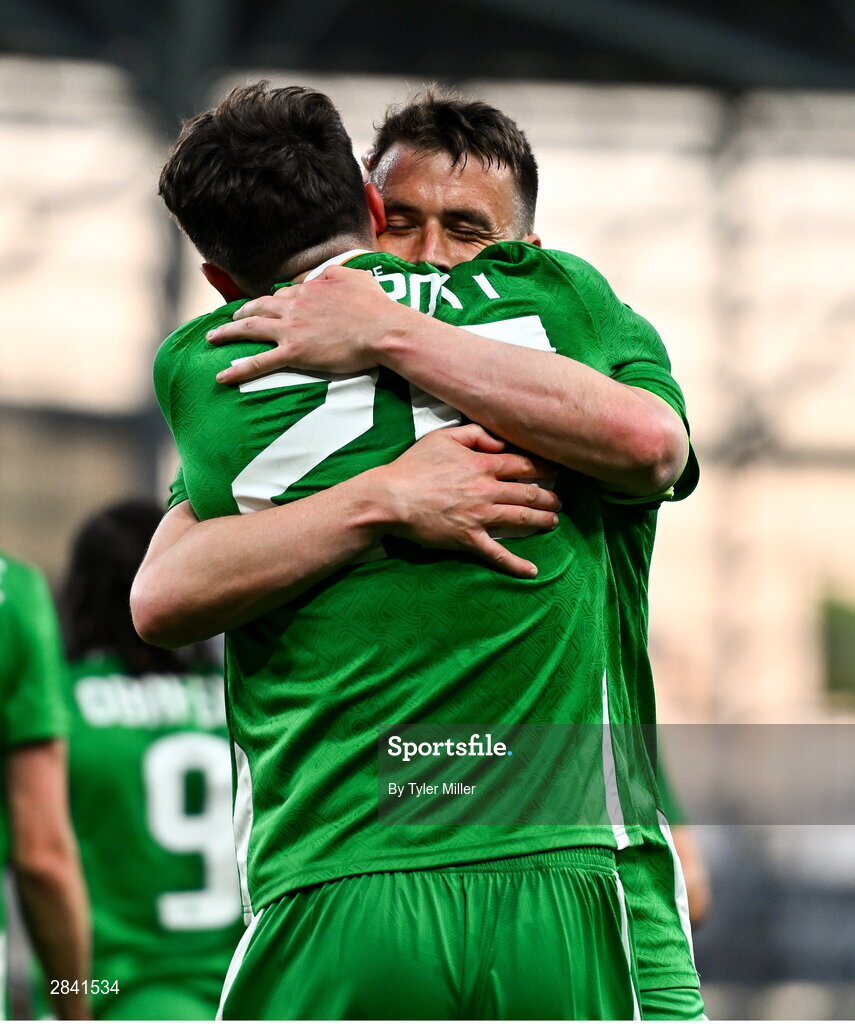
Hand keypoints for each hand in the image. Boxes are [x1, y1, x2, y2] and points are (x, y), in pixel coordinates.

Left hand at [208, 265, 402, 383]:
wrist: (382, 329)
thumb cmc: (375, 306)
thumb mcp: (354, 276)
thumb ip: (333, 273)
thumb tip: (319, 276)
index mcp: (309, 289)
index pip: (283, 294)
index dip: (273, 302)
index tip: (266, 307)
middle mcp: (294, 306)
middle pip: (258, 307)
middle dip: (239, 312)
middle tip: (228, 318)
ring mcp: (291, 329)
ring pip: (250, 328)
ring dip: (228, 333)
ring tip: (213, 338)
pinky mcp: (294, 352)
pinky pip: (259, 362)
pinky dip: (238, 370)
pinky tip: (222, 377)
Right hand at [374, 424, 560, 577]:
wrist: (391, 498)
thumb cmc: (414, 466)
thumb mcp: (443, 438)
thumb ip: (476, 435)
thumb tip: (501, 442)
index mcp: (482, 465)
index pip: (524, 464)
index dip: (544, 467)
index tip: (555, 471)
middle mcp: (487, 491)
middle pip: (529, 492)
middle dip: (549, 496)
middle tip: (559, 500)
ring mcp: (480, 517)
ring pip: (521, 519)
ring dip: (542, 520)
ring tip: (554, 521)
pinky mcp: (469, 539)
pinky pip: (498, 554)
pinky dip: (516, 564)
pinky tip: (531, 571)